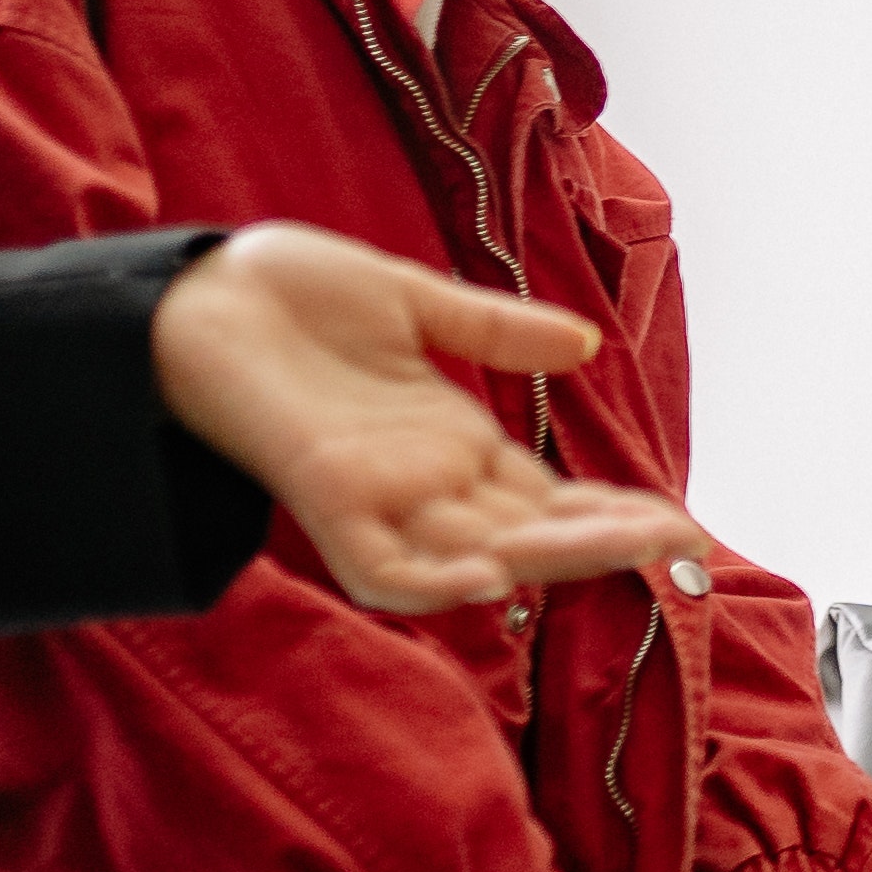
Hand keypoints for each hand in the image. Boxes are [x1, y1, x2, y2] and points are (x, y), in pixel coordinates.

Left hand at [150, 221, 709, 610]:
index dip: (611, 513)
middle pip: (532, 532)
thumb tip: (585, 347)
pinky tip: (491, 573)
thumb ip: (494, 331)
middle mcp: (423, 481)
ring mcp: (377, 496)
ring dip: (555, 557)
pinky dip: (435, 579)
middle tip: (684, 542)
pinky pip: (385, 567)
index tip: (682, 524)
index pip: (547, 497)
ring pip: (482, 554)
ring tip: (632, 546)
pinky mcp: (324, 498)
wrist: (187, 293)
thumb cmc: (283, 293)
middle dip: (608, 540)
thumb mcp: (410, 301)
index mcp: (448, 440)